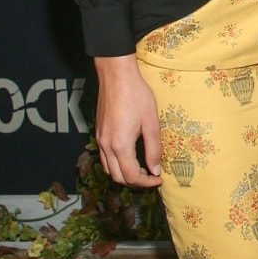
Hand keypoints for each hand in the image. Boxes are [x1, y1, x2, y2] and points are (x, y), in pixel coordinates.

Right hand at [94, 55, 162, 186]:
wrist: (116, 75)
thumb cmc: (137, 95)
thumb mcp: (151, 123)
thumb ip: (154, 149)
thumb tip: (155, 169)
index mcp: (120, 145)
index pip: (132, 176)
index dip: (147, 182)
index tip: (159, 178)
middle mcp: (106, 146)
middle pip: (118, 177)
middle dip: (136, 182)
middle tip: (152, 176)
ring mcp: (100, 139)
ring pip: (109, 169)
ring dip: (124, 174)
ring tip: (142, 169)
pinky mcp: (98, 132)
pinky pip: (105, 157)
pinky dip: (116, 164)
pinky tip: (129, 156)